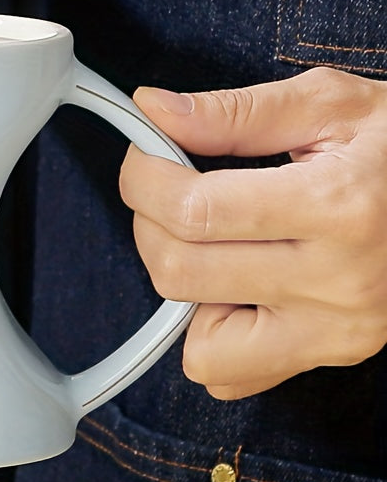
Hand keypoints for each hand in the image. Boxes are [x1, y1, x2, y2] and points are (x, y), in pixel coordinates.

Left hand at [119, 67, 386, 398]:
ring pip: (198, 344)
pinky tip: (236, 284)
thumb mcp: (329, 105)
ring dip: (182, 287)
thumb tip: (153, 109)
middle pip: (180, 273)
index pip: (193, 211)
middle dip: (150, 224)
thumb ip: (234, 112)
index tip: (145, 156)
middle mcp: (337, 282)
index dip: (144, 178)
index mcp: (336, 206)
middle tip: (171, 192)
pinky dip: (211, 334)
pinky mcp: (332, 355)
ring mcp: (336, 330)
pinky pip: (231, 376)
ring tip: (213, 242)